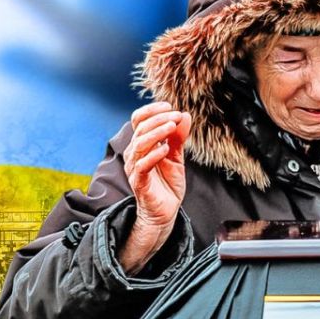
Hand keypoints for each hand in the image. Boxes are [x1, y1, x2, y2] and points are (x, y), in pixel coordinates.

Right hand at [124, 102, 190, 231]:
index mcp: (141, 145)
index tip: (170, 106)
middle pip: (140, 129)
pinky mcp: (139, 182)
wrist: (165, 211)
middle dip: (159, 119)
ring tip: (172, 127)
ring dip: (157, 133)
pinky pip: (143, 165)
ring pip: (140, 144)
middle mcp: (134, 154)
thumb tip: (185, 115)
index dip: (152, 110)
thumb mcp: (176, 157)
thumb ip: (178, 138)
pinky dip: (154, 155)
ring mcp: (135, 167)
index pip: (139, 120)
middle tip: (176, 116)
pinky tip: (166, 150)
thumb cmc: (168, 184)